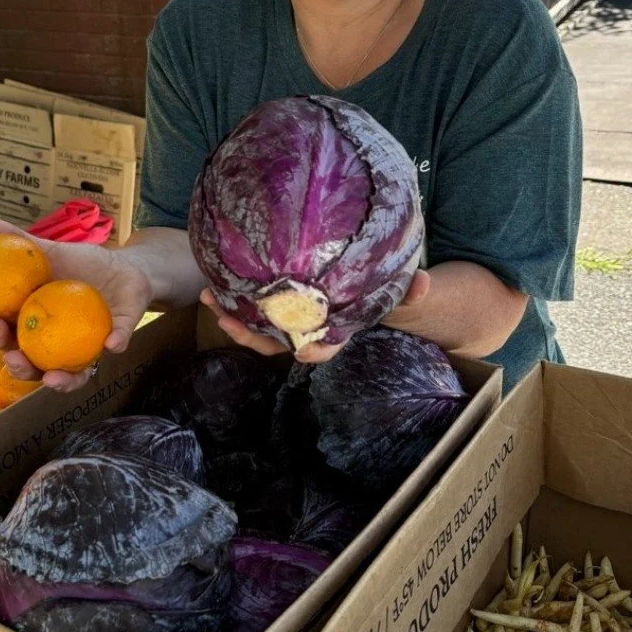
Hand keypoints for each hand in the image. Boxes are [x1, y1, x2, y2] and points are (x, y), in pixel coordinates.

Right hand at [0, 218, 151, 392]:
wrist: (126, 265)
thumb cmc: (84, 263)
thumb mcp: (52, 252)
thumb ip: (21, 242)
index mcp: (39, 324)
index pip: (12, 337)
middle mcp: (60, 344)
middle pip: (34, 364)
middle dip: (21, 368)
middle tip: (15, 359)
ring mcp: (89, 347)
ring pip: (72, 374)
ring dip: (62, 381)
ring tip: (53, 379)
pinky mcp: (117, 339)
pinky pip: (115, 346)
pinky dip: (114, 346)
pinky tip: (111, 345)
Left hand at [197, 289, 345, 363]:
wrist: (348, 295)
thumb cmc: (340, 320)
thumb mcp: (334, 341)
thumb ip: (320, 352)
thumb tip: (299, 355)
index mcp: (285, 338)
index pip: (260, 341)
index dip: (242, 333)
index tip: (225, 320)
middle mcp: (274, 324)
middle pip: (246, 323)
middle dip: (225, 312)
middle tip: (208, 297)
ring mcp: (273, 306)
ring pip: (246, 306)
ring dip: (226, 299)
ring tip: (208, 288)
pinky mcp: (275, 288)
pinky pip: (254, 288)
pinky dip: (240, 284)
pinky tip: (227, 274)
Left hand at [198, 268, 431, 362]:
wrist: (367, 286)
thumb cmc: (381, 294)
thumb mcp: (398, 295)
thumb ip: (409, 292)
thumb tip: (422, 283)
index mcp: (334, 333)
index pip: (321, 348)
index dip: (310, 350)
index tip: (301, 351)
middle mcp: (306, 331)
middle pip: (277, 341)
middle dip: (252, 334)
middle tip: (230, 322)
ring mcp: (287, 319)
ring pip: (257, 326)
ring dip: (232, 315)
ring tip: (209, 297)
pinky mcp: (274, 303)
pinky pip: (250, 306)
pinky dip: (232, 297)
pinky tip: (214, 280)